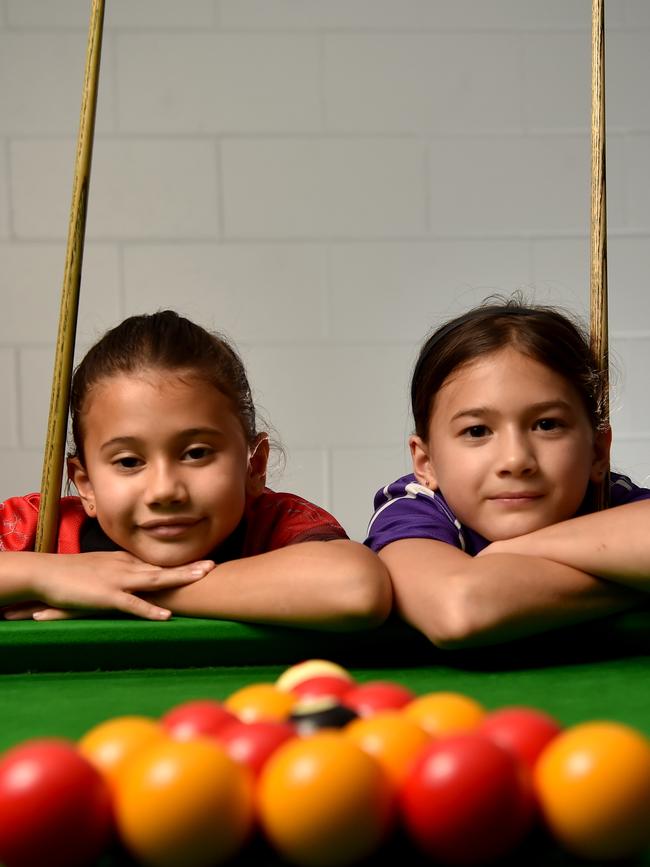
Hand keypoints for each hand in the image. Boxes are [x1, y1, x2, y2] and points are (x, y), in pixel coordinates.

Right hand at [13, 552, 214, 621]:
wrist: (45, 573)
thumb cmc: (71, 573)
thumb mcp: (100, 569)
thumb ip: (119, 572)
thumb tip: (134, 578)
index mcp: (124, 562)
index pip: (158, 563)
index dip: (181, 564)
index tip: (202, 563)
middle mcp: (126, 567)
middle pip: (163, 568)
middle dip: (189, 567)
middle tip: (214, 565)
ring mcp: (118, 581)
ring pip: (155, 580)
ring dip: (180, 579)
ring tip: (202, 578)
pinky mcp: (107, 597)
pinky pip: (133, 604)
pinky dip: (151, 609)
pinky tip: (166, 615)